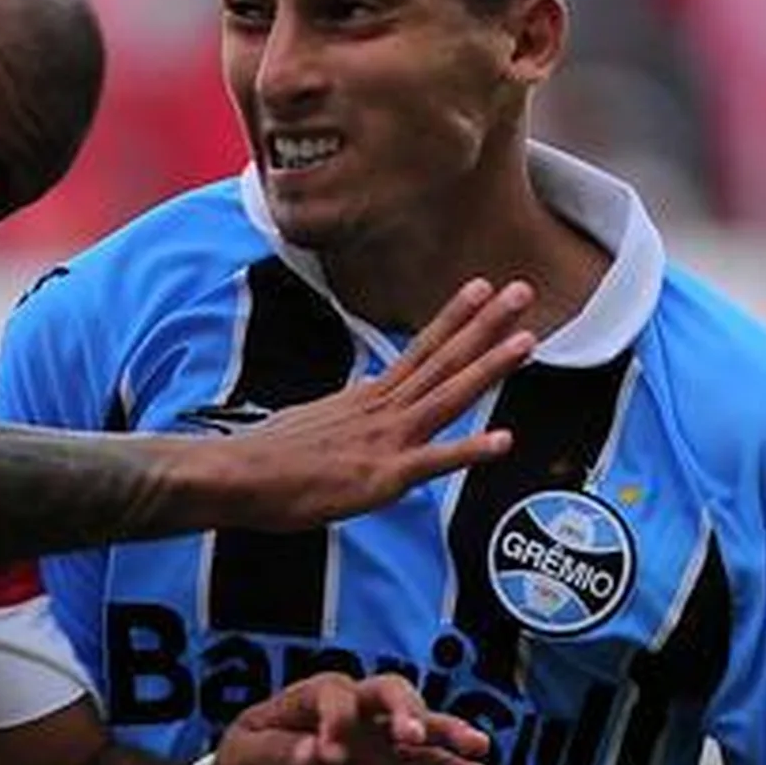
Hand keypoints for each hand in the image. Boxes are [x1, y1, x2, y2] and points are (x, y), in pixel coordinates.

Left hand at [202, 672, 491, 764]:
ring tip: (476, 746)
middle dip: (405, 709)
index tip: (330, 755)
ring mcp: (370, 735)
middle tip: (413, 735)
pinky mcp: (383, 764)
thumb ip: (279, 751)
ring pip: (416, 724)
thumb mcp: (245, 756)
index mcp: (310, 697)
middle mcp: (348, 708)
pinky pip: (423, 761)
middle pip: (389, 692)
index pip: (335, 694)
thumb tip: (316, 753)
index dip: (337, 720)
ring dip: (445, 732)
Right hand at [210, 278, 533, 527]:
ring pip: (447, 396)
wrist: (238, 475)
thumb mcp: (314, 419)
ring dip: (488, 368)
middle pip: (443, 359)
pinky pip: (434, 462)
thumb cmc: (268, 456)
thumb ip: (347, 408)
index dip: (455, 319)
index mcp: (368, 397)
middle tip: (521, 291)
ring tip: (527, 341)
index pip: (420, 349)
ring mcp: (386, 439)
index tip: (481, 288)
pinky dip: (469, 451)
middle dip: (486, 324)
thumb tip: (360, 393)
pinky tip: (504, 442)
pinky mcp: (383, 476)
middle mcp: (383, 409)